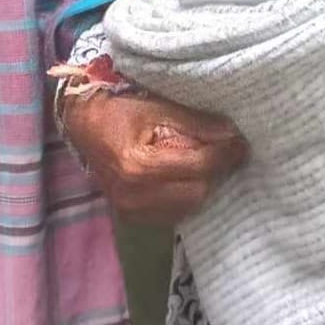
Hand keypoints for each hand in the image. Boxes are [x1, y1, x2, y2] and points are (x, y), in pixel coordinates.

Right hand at [63, 90, 247, 226]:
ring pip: (188, 205)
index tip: (242, 144)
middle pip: (197, 191)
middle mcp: (134, 195)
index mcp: (138, 166)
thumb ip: (195, 123)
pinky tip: (188, 177)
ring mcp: (131, 210)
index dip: (225, 154)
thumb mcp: (156, 107)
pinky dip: (186, 196)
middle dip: (217, 171)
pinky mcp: (132, 217)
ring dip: (203, 184)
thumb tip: (231, 134)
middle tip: (228, 152)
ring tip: (208, 162)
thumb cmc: (118, 110)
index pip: (198, 166)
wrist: (82, 125)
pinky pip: (173, 213)